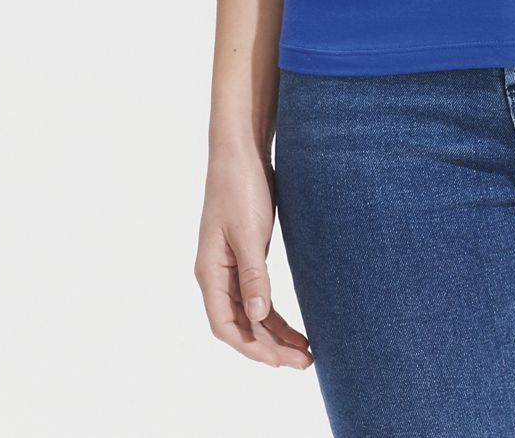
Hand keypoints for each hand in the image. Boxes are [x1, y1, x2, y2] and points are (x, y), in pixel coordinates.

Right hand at [194, 148, 312, 369]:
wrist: (242, 152)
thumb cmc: (240, 187)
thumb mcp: (249, 232)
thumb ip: (253, 275)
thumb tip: (256, 317)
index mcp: (209, 272)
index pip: (226, 326)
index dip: (252, 347)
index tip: (281, 361)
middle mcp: (217, 274)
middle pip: (240, 325)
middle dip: (270, 346)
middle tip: (304, 362)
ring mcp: (231, 266)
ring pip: (251, 313)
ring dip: (275, 333)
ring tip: (305, 351)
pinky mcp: (247, 255)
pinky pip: (258, 294)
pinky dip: (274, 312)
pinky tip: (294, 324)